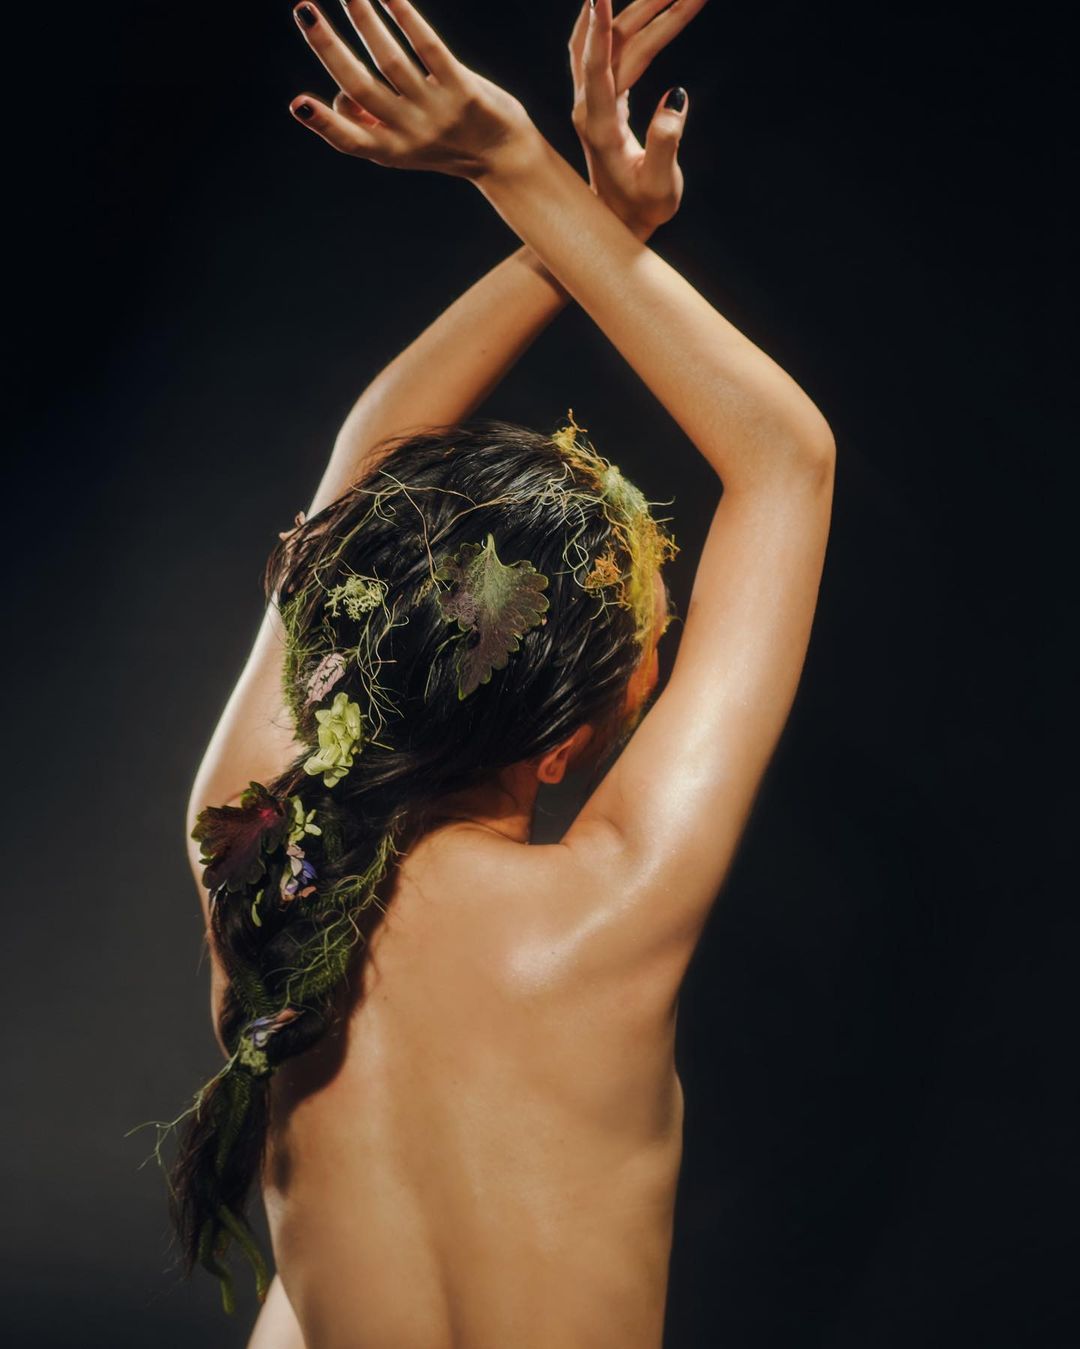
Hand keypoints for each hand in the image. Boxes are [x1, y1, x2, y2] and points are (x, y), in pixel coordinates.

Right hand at [287, 0, 535, 180]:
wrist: (506, 158)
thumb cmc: (447, 143)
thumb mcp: (407, 148)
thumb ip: (373, 126)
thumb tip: (339, 98)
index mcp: (390, 151)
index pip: (348, 140)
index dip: (323, 123)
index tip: (297, 103)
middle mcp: (411, 135)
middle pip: (360, 87)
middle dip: (328, 48)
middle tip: (304, 11)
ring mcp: (437, 113)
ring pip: (391, 61)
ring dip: (366, 21)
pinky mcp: (463, 91)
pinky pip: (429, 49)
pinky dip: (406, 19)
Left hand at [569, 0, 706, 238]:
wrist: (620, 221)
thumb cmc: (643, 208)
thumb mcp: (659, 187)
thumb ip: (665, 145)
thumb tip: (677, 98)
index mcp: (599, 127)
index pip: (596, 68)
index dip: (600, 30)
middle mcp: (589, 107)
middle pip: (615, 43)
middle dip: (650, 7)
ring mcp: (593, 99)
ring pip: (614, 42)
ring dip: (644, 10)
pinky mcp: (603, 96)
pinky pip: (613, 50)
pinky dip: (630, 24)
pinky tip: (644, 4)